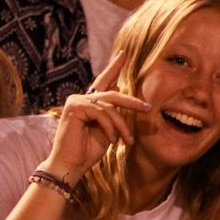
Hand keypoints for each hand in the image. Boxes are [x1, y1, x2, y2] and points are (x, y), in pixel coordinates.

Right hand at [42, 51, 150, 179]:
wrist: (72, 165)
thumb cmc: (89, 151)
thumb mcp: (108, 129)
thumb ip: (113, 112)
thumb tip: (120, 89)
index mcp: (90, 103)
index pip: (103, 81)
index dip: (114, 67)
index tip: (124, 54)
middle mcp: (81, 99)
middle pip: (112, 94)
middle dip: (132, 101)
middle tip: (147, 108)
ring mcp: (76, 101)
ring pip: (109, 107)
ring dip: (121, 125)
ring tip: (127, 140)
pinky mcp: (74, 108)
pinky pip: (101, 114)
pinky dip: (110, 128)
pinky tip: (112, 140)